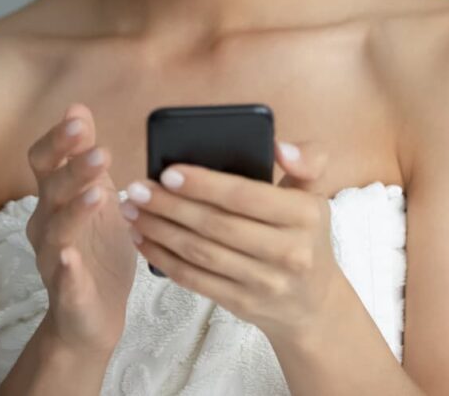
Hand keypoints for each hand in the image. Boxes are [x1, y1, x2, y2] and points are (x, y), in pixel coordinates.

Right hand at [24, 102, 135, 357]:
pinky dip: (66, 270)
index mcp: (55, 200)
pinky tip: (70, 258)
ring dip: (74, 211)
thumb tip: (77, 107)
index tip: (79, 120)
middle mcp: (47, 226)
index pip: (45, 163)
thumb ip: (84, 155)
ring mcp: (54, 261)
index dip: (58, 141)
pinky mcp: (67, 294)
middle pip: (51, 192)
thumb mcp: (96, 194)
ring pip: (56, 233)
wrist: (93, 316)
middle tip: (102, 152)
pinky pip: (63, 281)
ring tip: (98, 194)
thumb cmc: (95, 251)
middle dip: (73, 170)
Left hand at [120, 137, 341, 344]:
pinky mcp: (242, 304)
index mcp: (305, 215)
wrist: (312, 302)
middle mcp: (289, 252)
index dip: (204, 184)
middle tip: (137, 189)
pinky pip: (195, 279)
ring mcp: (264, 282)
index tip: (169, 172)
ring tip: (133, 210)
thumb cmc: (304, 234)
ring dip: (159, 230)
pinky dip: (164, 258)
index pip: (246, 196)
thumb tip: (280, 145)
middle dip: (170, 206)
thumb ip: (307, 160)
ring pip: (200, 253)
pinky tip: (143, 239)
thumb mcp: (315, 193)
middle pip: (216, 224)